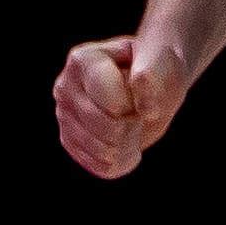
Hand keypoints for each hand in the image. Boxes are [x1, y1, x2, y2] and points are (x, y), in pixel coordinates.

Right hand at [54, 35, 186, 178]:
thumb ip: (152, 73)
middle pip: (102, 126)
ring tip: (134, 127)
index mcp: (83, 61)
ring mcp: (63, 114)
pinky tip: (129, 148)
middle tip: (139, 112)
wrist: (151, 79)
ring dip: (128, 145)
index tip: (142, 94)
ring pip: (97, 149)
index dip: (135, 107)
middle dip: (132, 125)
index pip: (111, 102)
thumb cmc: (157, 65)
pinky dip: (120, 163)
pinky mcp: (69, 139)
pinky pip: (95, 165)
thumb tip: (146, 108)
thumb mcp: (162, 59)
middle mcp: (65, 86)